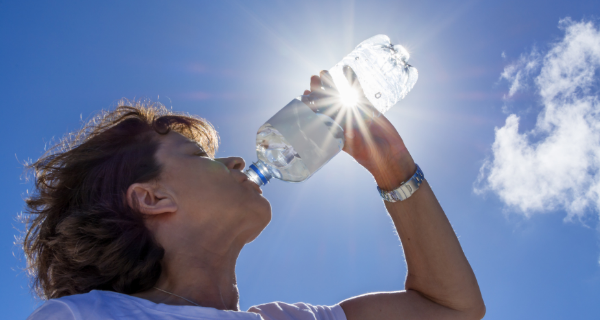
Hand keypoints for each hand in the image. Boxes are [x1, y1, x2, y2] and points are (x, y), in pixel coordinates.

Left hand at [303, 67, 415, 189]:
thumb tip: (345, 131)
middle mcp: (341, 119)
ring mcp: (353, 111)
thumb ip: (350, 138)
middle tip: (313, 78)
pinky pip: (357, 90)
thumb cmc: (370, 156)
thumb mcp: (357, 148)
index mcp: (334, 130)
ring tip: (324, 71)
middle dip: (319, 90)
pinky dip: (352, 79)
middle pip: (327, 101)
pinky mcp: (366, 106)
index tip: (305, 95)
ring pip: (340, 93)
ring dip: (332, 82)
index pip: (319, 114)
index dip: (312, 104)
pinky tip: (346, 68)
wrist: (389, 155)